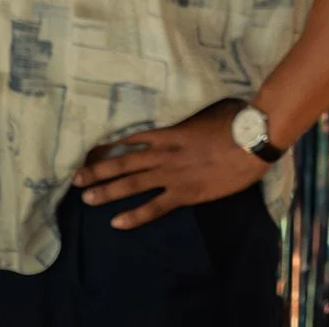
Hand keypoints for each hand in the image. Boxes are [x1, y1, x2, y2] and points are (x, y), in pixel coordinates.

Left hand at [72, 101, 270, 228]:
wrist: (253, 141)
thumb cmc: (235, 122)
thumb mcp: (206, 110)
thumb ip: (188, 114)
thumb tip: (181, 106)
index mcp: (169, 132)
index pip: (131, 138)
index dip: (109, 145)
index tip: (90, 149)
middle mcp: (163, 154)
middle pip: (123, 163)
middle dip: (97, 170)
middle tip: (75, 178)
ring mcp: (172, 175)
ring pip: (131, 184)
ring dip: (107, 191)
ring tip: (86, 198)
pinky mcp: (184, 193)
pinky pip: (154, 207)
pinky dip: (134, 215)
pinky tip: (116, 222)